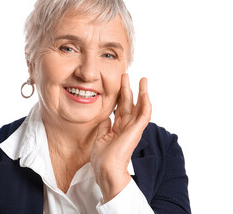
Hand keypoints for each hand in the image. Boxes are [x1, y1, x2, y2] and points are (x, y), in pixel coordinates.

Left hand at [91, 74, 151, 202]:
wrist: (106, 170)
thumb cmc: (102, 158)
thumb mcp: (100, 137)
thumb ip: (105, 126)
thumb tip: (106, 116)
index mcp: (118, 128)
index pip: (121, 108)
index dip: (120, 96)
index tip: (119, 84)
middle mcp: (127, 126)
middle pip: (129, 104)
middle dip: (128, 89)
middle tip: (126, 75)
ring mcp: (133, 128)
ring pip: (140, 107)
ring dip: (142, 92)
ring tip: (143, 79)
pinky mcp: (136, 130)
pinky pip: (144, 115)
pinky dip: (146, 103)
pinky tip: (145, 93)